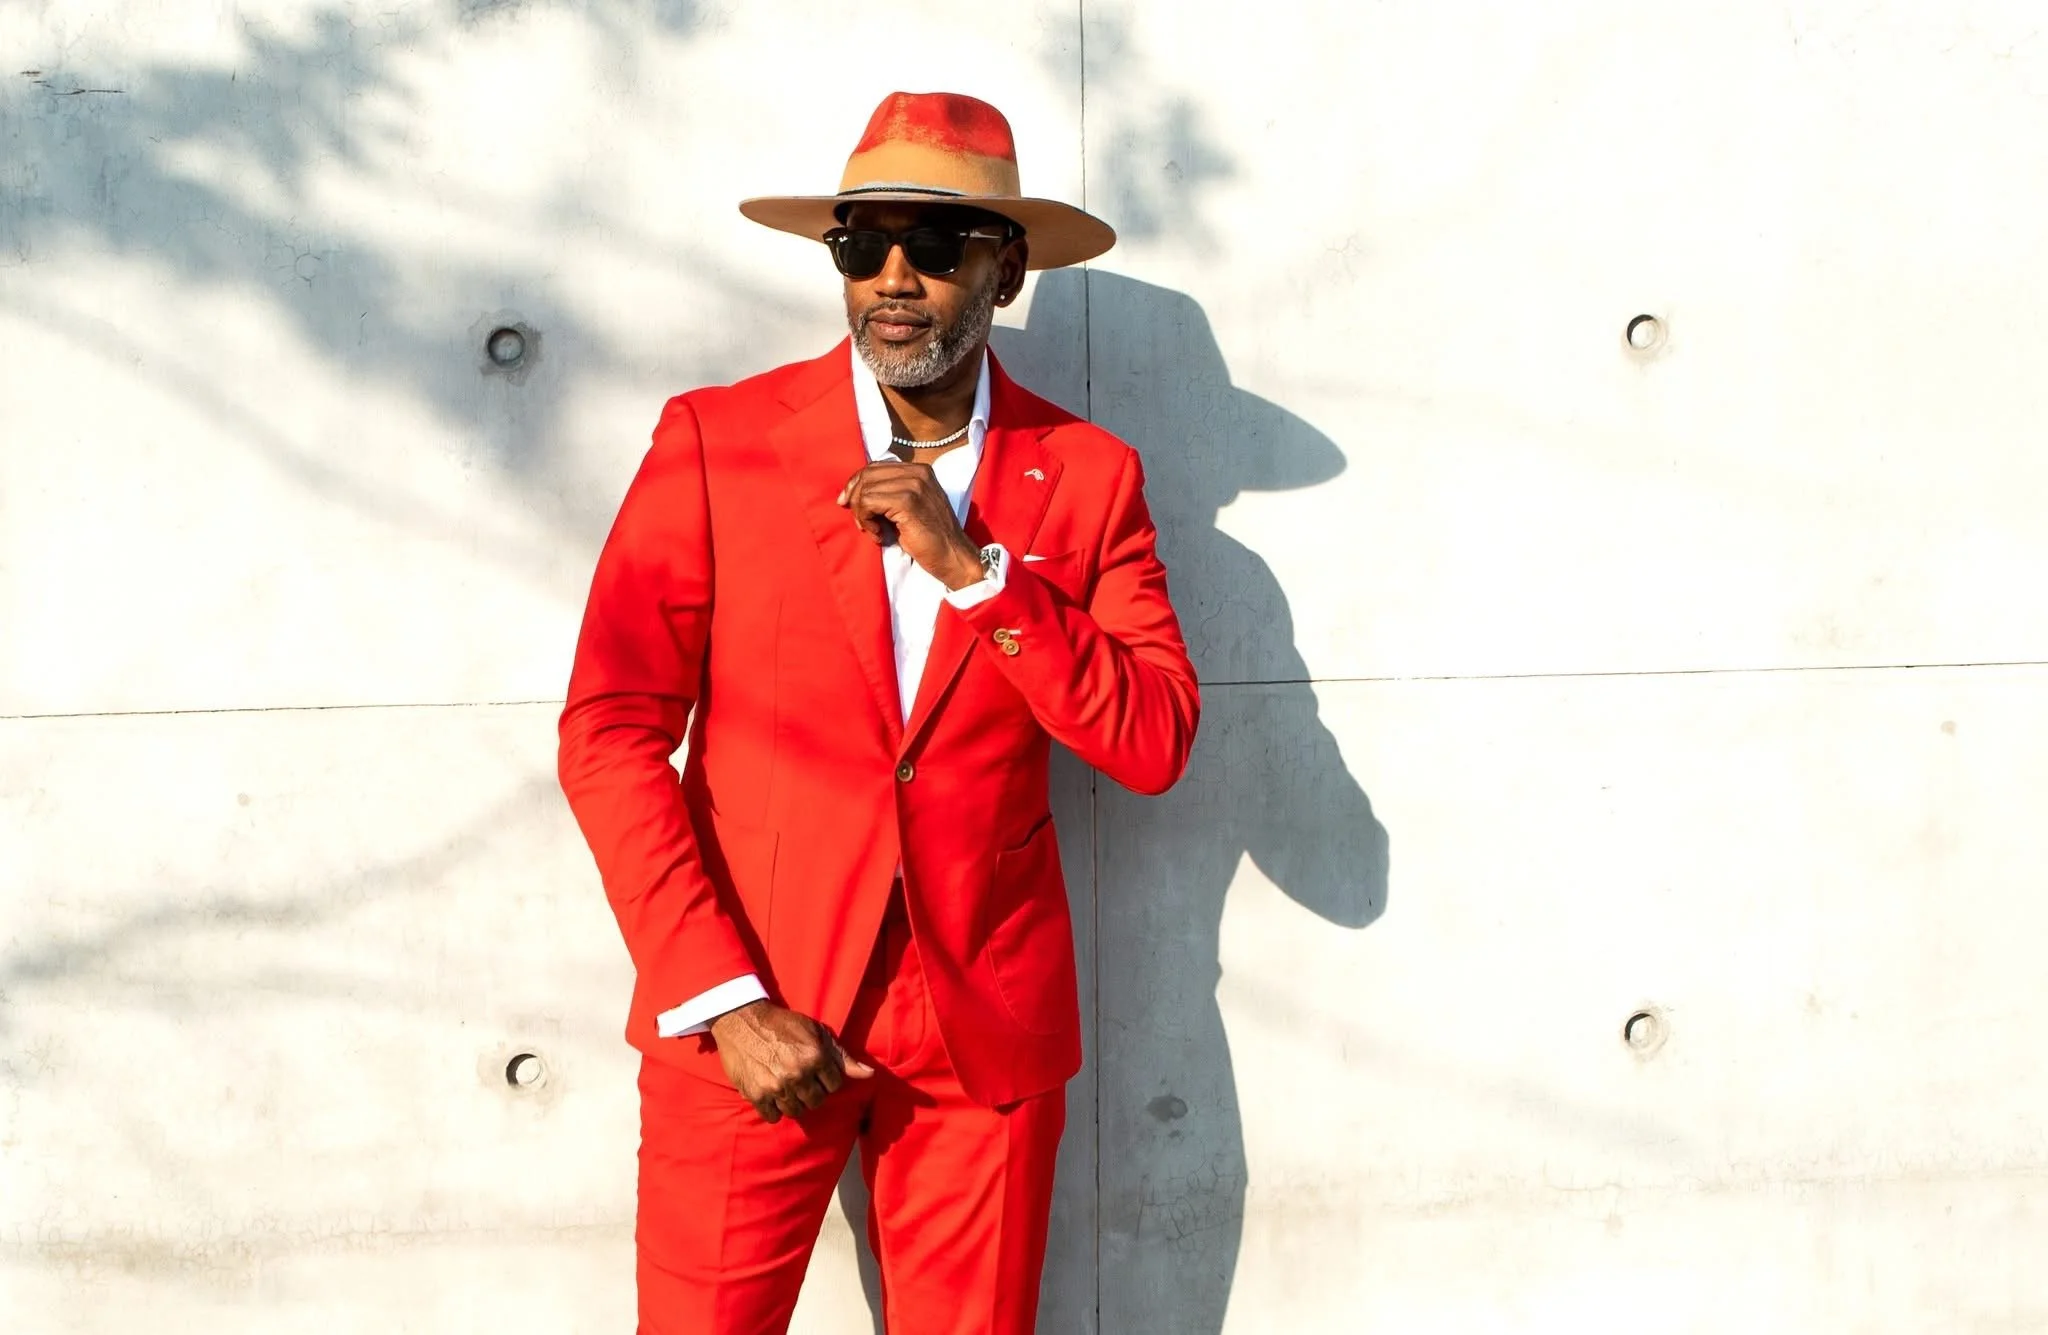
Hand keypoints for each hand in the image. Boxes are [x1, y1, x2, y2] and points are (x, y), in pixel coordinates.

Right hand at [708, 1000, 873, 1122]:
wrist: (742, 1020)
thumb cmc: (782, 1024)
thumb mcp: (816, 1032)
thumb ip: (842, 1056)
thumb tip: (869, 1075)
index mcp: (816, 1057)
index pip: (834, 1085)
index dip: (826, 1078)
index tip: (815, 1070)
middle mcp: (798, 1074)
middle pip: (817, 1101)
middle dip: (812, 1091)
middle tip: (800, 1079)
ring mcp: (777, 1086)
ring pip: (796, 1111)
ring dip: (793, 1102)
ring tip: (786, 1086)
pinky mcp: (757, 1095)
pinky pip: (773, 1116)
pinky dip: (774, 1109)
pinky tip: (772, 1095)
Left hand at [837, 461, 984, 589]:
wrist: (953, 557)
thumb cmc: (929, 538)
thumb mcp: (909, 507)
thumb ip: (889, 493)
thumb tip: (851, 492)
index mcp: (919, 470)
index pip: (874, 467)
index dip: (856, 484)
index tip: (847, 503)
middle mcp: (918, 472)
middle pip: (867, 475)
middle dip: (856, 500)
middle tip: (863, 524)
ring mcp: (914, 485)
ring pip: (865, 489)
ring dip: (862, 515)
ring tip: (875, 531)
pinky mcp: (908, 501)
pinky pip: (869, 503)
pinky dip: (867, 521)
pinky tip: (880, 535)